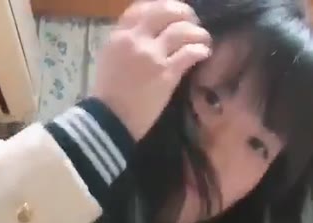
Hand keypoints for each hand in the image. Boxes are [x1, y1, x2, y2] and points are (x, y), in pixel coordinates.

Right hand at [91, 0, 211, 140]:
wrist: (109, 121)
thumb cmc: (108, 95)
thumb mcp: (110, 59)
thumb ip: (126, 43)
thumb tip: (148, 34)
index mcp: (120, 35)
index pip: (143, 7)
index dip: (162, 6)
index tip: (173, 14)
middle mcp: (136, 39)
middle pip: (167, 12)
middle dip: (185, 13)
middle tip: (193, 22)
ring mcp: (152, 56)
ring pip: (182, 30)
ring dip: (198, 32)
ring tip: (204, 39)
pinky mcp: (166, 75)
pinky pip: (189, 53)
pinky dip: (200, 50)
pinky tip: (204, 53)